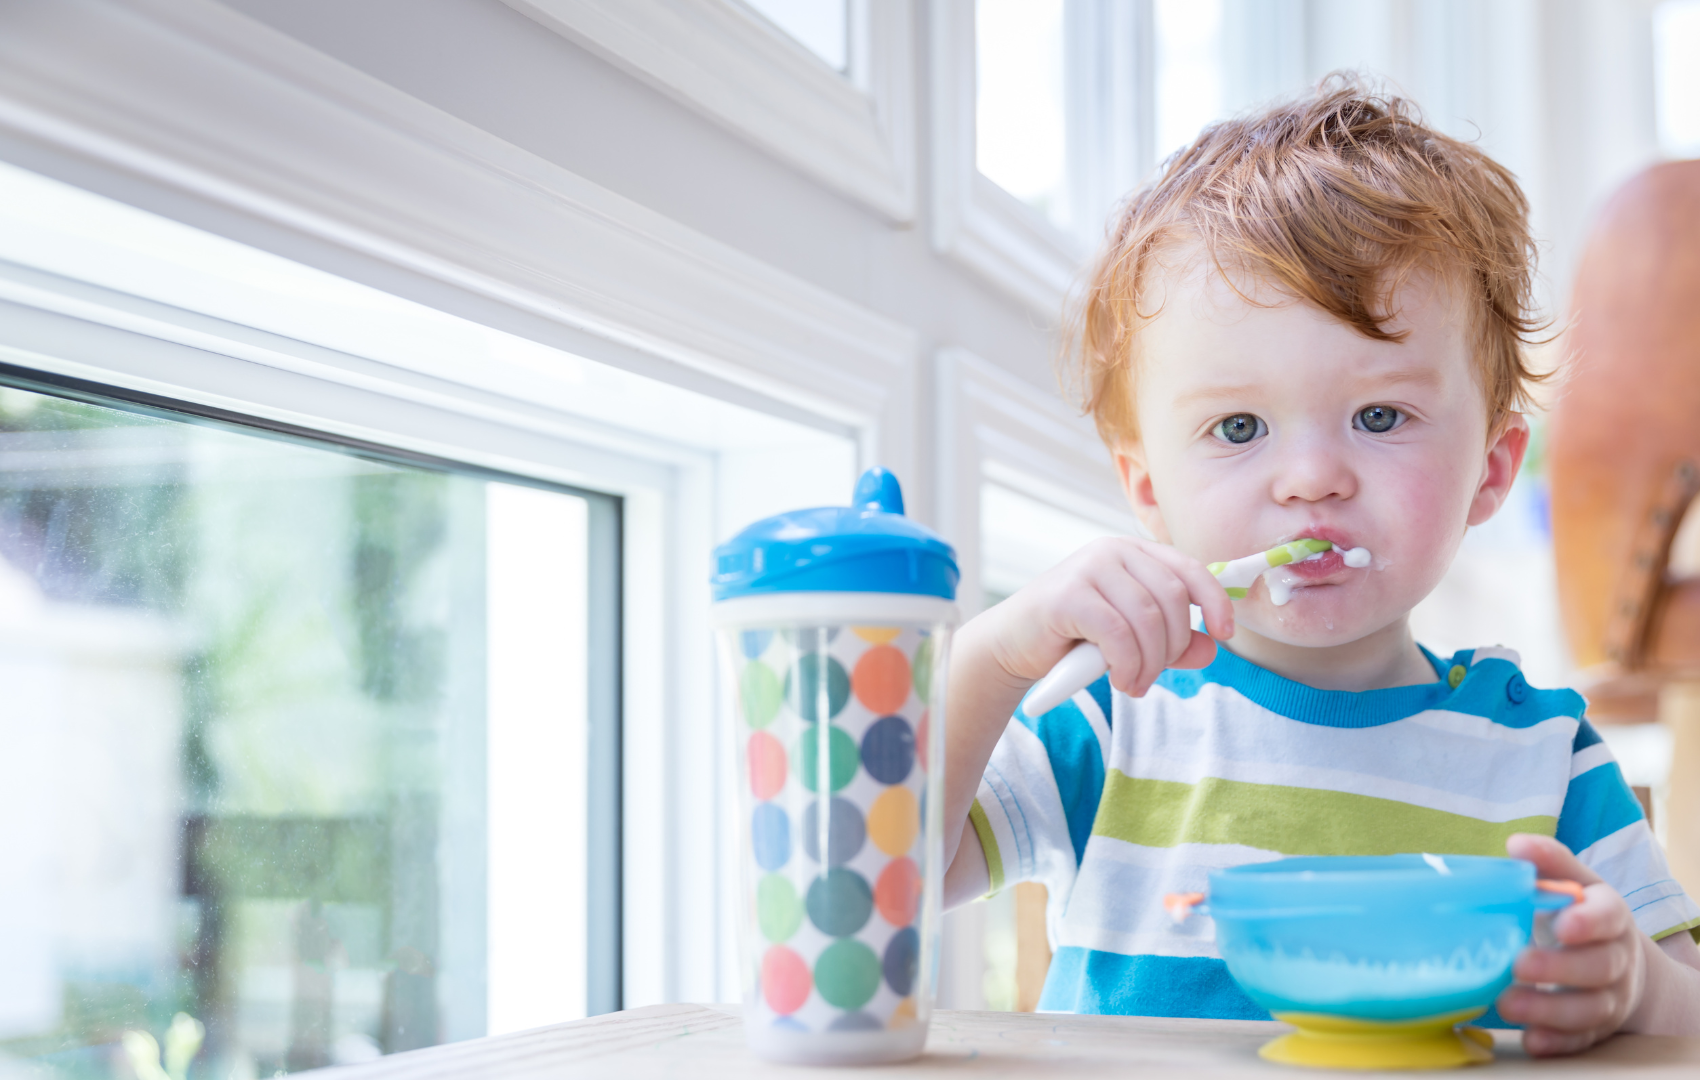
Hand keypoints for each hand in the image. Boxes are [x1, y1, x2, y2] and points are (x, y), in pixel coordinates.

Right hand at [981, 536, 1233, 698]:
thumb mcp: (1131, 640)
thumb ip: (1171, 644)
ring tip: (1135, 684)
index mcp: (1132, 553)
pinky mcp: (1067, 595)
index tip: (1225, 632)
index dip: (1214, 600)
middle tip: (1153, 676)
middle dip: (1172, 646)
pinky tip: (1118, 679)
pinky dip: (1127, 664)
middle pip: (1171, 597)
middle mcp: (1111, 551)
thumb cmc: (1073, 639)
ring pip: (1147, 618)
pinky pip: (1117, 633)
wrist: (1011, 645)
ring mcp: (1087, 569)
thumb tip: (1212, 649)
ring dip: (1149, 662)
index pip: (1188, 569)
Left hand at [1497, 833, 1646, 1055]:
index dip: (1588, 922)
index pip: (1608, 916)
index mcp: (1610, 916)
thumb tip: (1516, 845)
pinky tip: (1531, 1039)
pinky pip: (1582, 1040)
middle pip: (1599, 967)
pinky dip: (1558, 1042)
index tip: (1562, 924)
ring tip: (1508, 1003)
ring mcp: (1610, 997)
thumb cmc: (1582, 915)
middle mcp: (1617, 959)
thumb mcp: (1575, 883)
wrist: (1621, 965)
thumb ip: (1550, 862)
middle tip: (1518, 964)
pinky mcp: (1597, 1028)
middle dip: (1559, 968)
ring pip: (1590, 1009)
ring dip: (1550, 1009)